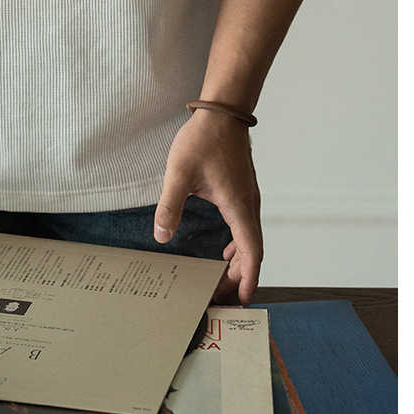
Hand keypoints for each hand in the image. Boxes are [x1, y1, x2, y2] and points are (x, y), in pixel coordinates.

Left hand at [153, 111, 262, 305]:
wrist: (221, 113)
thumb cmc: (204, 140)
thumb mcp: (179, 173)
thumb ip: (170, 206)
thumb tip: (161, 236)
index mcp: (238, 206)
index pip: (251, 252)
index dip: (249, 279)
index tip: (244, 301)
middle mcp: (248, 205)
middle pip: (252, 252)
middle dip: (239, 277)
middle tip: (221, 297)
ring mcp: (248, 199)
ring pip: (250, 240)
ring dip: (239, 263)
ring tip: (222, 281)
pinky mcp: (242, 192)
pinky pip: (245, 228)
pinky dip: (238, 246)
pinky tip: (225, 252)